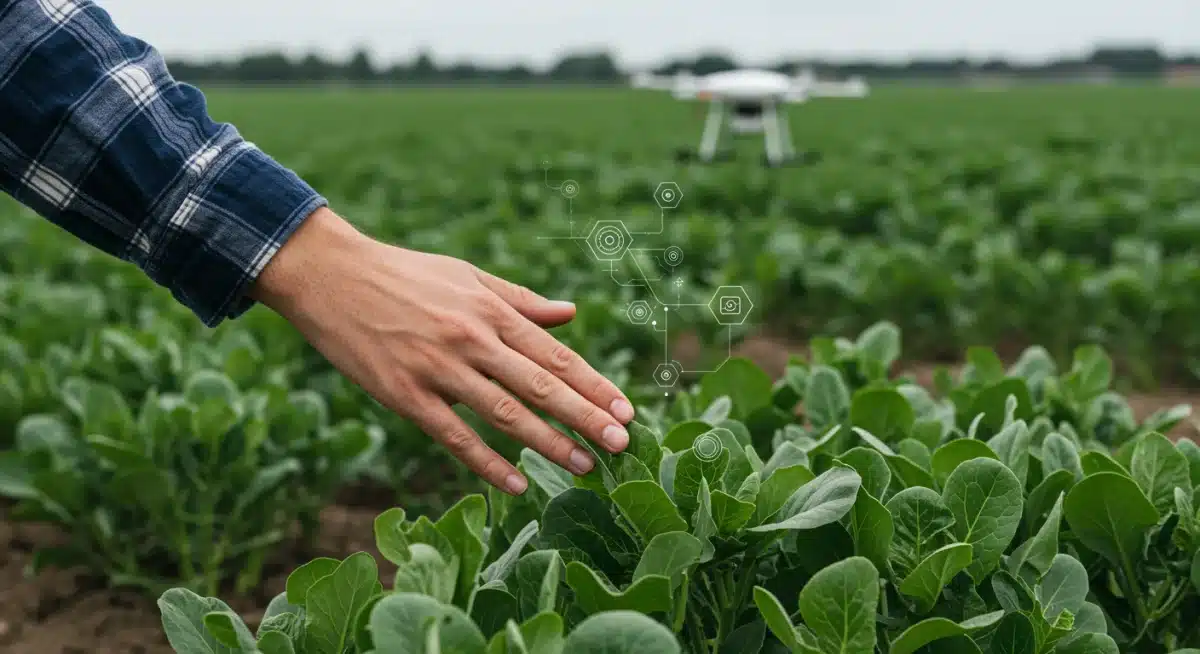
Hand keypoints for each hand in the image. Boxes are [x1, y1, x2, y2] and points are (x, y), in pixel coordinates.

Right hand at [250, 207, 633, 494]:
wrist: (330, 275)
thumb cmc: (403, 274)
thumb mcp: (466, 276)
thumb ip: (519, 300)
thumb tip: (570, 314)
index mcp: (490, 310)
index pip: (554, 354)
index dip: (594, 384)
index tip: (625, 410)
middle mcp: (471, 339)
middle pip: (540, 386)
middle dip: (586, 417)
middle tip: (621, 444)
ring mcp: (438, 369)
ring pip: (505, 413)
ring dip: (548, 443)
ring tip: (584, 466)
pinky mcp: (405, 394)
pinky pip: (455, 436)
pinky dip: (488, 463)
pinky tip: (518, 483)